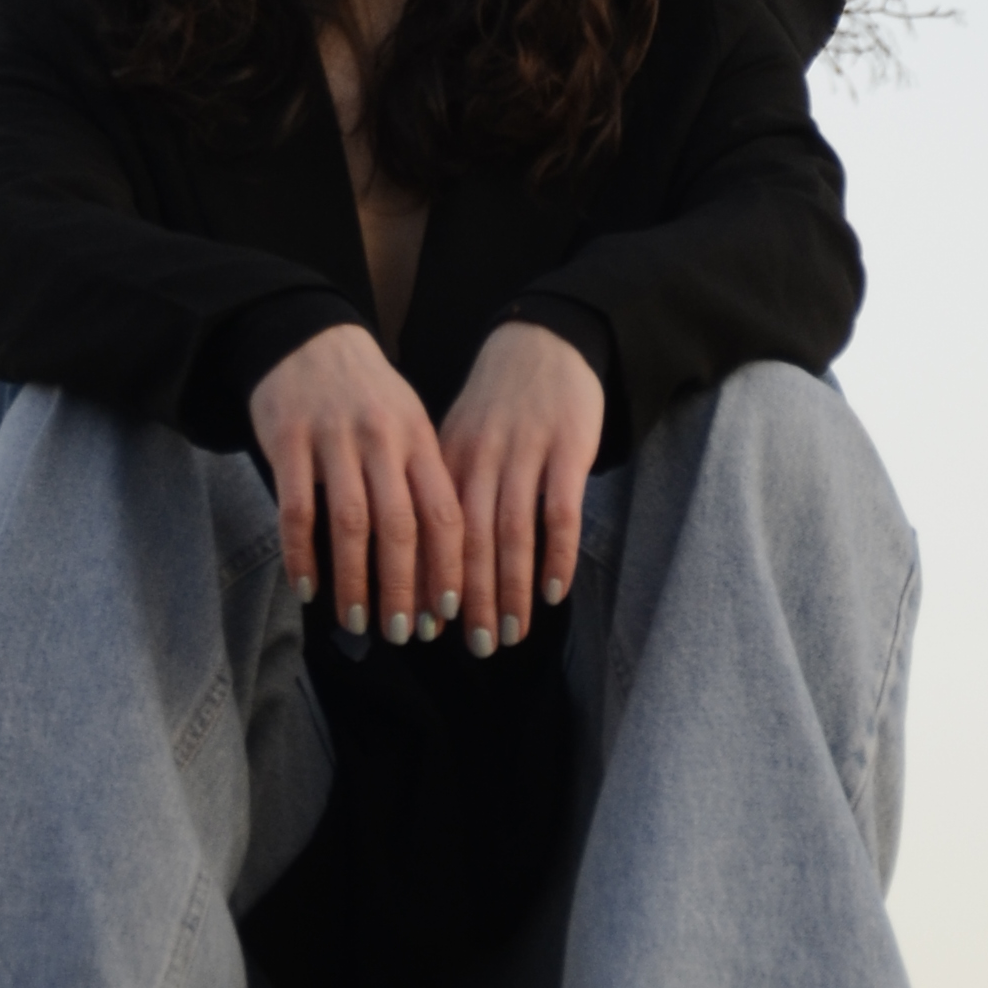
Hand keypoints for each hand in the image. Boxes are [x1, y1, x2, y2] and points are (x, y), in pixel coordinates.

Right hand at [250, 323, 464, 644]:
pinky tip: (306, 588)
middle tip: (406, 635)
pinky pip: (297, 510)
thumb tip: (444, 563)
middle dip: (404, 587)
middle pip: (400, 526)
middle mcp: (381, 439)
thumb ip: (423, 480)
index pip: (444, 512)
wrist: (306, 337)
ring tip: (355, 622)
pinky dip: (302, 555)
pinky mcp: (288, 441)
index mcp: (419, 438)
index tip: (448, 613)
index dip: (448, 567)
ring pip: (350, 523)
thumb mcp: (407, 423)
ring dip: (354, 581)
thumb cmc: (366, 394)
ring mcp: (334, 439)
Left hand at [438, 321, 606, 654]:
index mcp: (445, 458)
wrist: (542, 340)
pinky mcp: (568, 449)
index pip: (428, 530)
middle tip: (473, 647)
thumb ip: (443, 493)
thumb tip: (420, 566)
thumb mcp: (456, 439)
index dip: (426, 580)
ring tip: (509, 635)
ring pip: (512, 534)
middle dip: (469, 599)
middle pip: (468, 541)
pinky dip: (556, 556)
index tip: (425, 627)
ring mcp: (524, 453)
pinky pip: (560, 512)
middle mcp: (479, 457)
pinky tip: (553, 592)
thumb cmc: (496, 405)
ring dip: (510, 590)